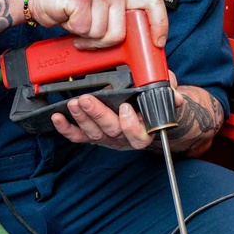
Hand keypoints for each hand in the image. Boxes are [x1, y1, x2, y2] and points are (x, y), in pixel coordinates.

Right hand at [22, 0, 167, 47]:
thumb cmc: (70, 7)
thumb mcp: (100, 13)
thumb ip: (119, 22)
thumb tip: (139, 45)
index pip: (153, 3)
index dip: (159, 24)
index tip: (158, 42)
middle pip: (120, 32)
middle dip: (103, 42)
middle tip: (89, 37)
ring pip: (101, 33)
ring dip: (86, 37)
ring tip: (77, 26)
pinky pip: (84, 29)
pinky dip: (74, 31)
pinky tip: (69, 20)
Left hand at [50, 90, 187, 149]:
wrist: (147, 114)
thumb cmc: (154, 103)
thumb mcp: (167, 95)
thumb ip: (170, 95)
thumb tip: (176, 98)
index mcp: (145, 131)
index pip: (138, 136)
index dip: (131, 124)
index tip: (125, 107)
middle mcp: (125, 138)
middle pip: (111, 131)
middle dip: (97, 115)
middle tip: (87, 100)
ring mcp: (107, 138)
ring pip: (93, 134)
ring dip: (82, 118)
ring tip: (74, 103)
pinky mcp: (93, 136)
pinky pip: (78, 136)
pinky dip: (66, 128)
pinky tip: (58, 117)